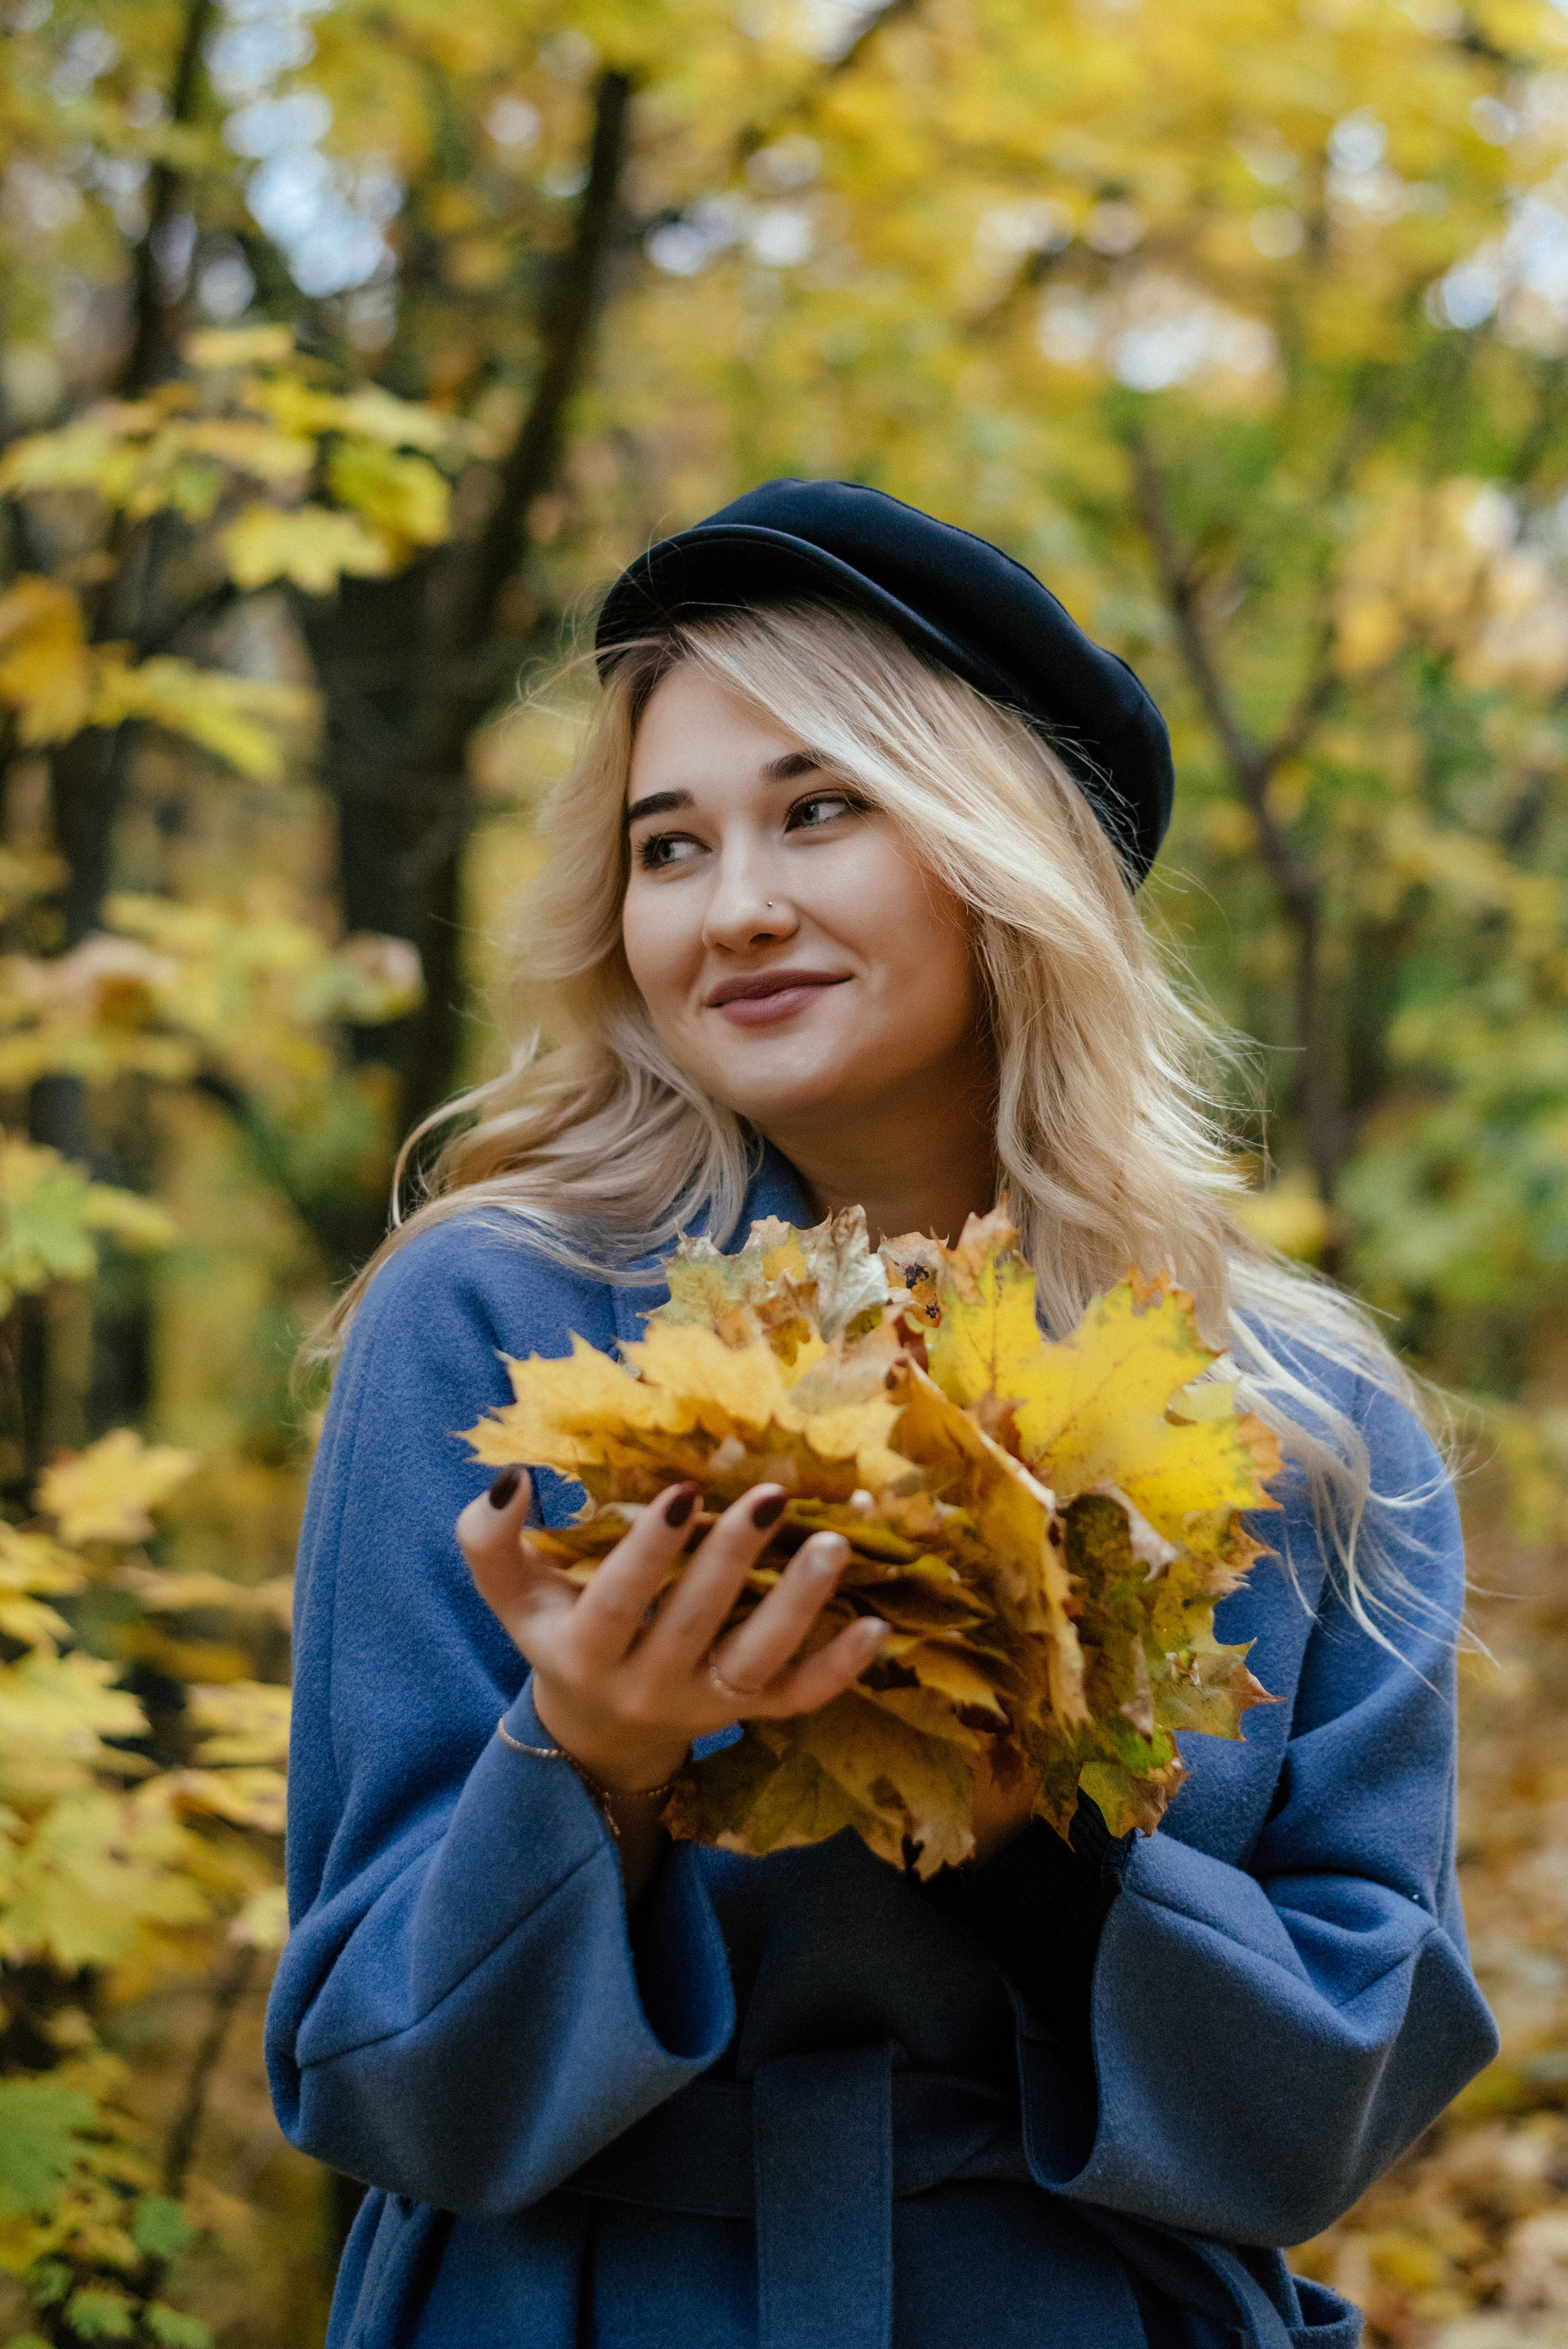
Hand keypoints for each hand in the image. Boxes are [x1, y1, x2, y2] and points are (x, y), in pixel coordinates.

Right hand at [455, 1472, 886, 1797]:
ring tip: (832, 1542)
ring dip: (799, 1604)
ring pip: (758, 1664)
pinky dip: (840, 1668)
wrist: (597, 1727)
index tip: (681, 1491)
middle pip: (696, 1625)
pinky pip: (800, 1700)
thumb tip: (512, 1478)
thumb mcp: (511, 1594)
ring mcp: (705, 1706)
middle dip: (734, 1559)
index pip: (616, 1605)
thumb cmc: (557, 1631)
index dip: (648, 1553)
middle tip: (772, 1494)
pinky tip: (876, 1624)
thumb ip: (489, 1540)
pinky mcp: (750, 1715)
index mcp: (584, 1653)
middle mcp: (647, 1687)